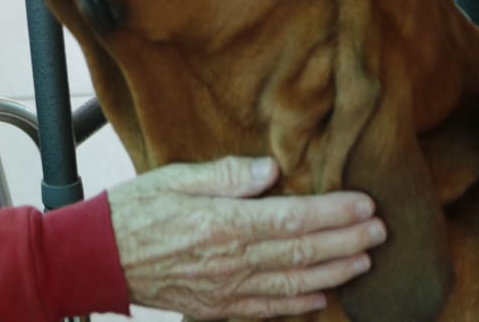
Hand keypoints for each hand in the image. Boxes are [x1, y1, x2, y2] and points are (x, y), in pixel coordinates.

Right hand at [108, 156, 385, 319]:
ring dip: (334, 272)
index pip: (294, 219)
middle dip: (347, 241)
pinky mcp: (216, 307)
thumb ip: (223, 174)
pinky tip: (320, 297)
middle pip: (303, 253)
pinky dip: (298, 305)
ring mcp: (226, 290)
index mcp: (224, 223)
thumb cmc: (132, 211)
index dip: (334, 213)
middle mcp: (232, 261)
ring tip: (364, 260)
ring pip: (294, 284)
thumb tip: (269, 170)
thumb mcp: (173, 177)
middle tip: (381, 230)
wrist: (97, 258)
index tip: (365, 204)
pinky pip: (266, 309)